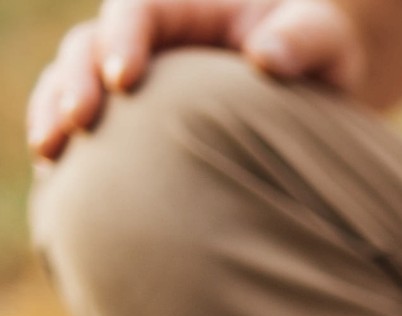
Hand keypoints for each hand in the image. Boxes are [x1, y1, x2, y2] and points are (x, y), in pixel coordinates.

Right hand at [27, 0, 365, 160]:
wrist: (312, 87)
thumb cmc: (315, 51)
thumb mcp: (321, 37)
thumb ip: (301, 40)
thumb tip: (266, 60)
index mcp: (183, 7)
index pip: (136, 9)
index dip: (122, 39)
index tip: (125, 79)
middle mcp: (146, 38)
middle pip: (88, 47)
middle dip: (75, 82)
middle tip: (78, 123)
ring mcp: (133, 76)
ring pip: (72, 84)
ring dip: (55, 116)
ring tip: (51, 156)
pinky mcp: (132, 116)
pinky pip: (89, 127)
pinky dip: (72, 149)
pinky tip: (62, 182)